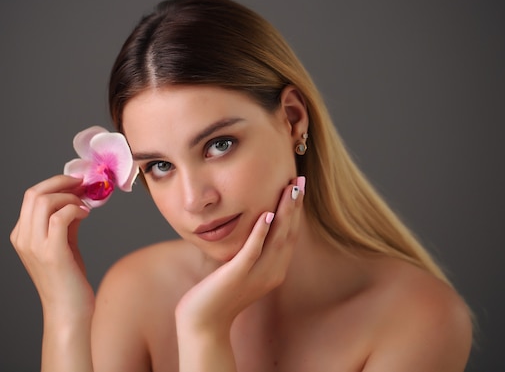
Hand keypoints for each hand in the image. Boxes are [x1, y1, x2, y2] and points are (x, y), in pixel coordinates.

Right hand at [10, 174, 93, 319]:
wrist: (69, 312)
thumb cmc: (68, 279)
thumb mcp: (65, 243)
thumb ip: (66, 220)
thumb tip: (76, 197)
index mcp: (22, 235)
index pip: (31, 196)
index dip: (56, 183)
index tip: (77, 181)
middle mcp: (23, 239)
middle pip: (34, 193)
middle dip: (62, 183)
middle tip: (83, 184)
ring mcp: (35, 246)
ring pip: (44, 201)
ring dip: (70, 196)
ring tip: (85, 205)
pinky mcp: (51, 253)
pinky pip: (60, 217)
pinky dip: (75, 209)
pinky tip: (86, 215)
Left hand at [175, 176, 304, 335]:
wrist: (204, 324)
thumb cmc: (219, 294)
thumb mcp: (240, 270)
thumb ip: (251, 252)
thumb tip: (254, 229)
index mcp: (274, 270)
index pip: (288, 235)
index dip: (295, 211)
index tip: (298, 187)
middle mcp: (271, 273)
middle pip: (288, 234)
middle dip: (295, 206)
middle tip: (300, 180)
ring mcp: (256, 276)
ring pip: (276, 239)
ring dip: (284, 213)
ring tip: (290, 190)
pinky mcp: (237, 276)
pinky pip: (252, 251)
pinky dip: (260, 232)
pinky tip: (266, 214)